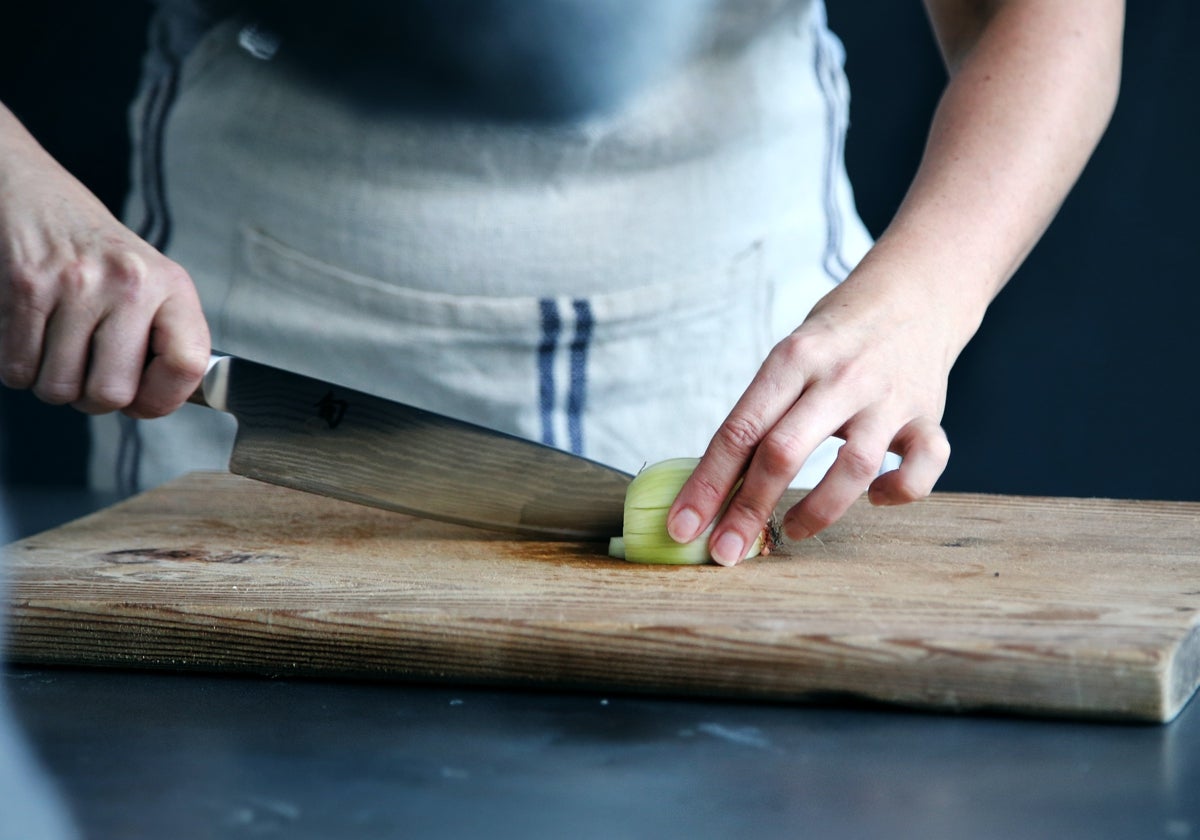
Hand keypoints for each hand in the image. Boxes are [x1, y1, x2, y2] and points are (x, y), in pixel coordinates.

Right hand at [0, 109, 209, 417]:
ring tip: (60, 351)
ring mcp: (76, 284)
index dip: (164, 399)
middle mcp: (129, 283)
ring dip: (53, 384)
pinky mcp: (25, 285)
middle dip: (93, 399)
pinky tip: (32, 339)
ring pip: (58, 388)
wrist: (36, 195)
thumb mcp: (152, 284)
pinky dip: (19, 367)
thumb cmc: (97, 253)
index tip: (144, 399)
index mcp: (171, 286)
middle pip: (112, 393)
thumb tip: (156, 404)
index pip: (188, 365)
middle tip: (89, 375)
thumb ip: (164, 339)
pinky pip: (17, 368)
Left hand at [667, 255, 958, 565]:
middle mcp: (839, 376)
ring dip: (816, 511)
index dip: (707, 484)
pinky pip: (924, 465)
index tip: (683, 526)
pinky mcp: (928, 414)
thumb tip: (713, 487)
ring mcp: (887, 397)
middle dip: (747, 510)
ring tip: (791, 531)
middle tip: (725, 553)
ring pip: (851, 468)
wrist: (915, 293)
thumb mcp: (790, 357)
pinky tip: (876, 497)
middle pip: (783, 452)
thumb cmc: (835, 338)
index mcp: (792, 358)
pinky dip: (900, 491)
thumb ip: (762, 412)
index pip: (739, 430)